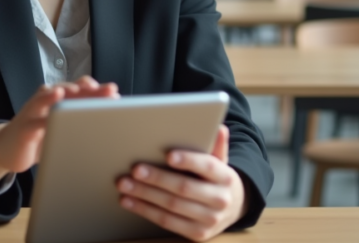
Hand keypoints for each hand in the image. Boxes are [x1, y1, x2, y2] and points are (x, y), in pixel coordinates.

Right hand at [0, 76, 118, 191]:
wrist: (5, 149)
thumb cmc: (38, 137)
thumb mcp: (60, 128)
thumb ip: (77, 122)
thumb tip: (109, 123)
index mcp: (59, 100)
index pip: (80, 90)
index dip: (98, 91)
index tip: (115, 93)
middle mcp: (47, 100)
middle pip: (70, 90)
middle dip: (91, 90)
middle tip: (109, 91)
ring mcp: (34, 111)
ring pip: (50, 97)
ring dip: (65, 93)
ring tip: (79, 90)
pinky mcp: (24, 127)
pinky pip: (35, 120)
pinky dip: (45, 116)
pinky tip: (53, 115)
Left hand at [116, 125, 246, 241]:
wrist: (233, 208)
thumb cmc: (217, 178)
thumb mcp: (221, 161)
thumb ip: (216, 145)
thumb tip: (219, 127)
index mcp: (226, 177)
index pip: (208, 166)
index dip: (189, 161)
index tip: (169, 155)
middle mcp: (220, 200)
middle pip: (184, 188)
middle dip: (157, 178)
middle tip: (135, 169)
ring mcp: (209, 220)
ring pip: (172, 206)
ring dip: (145, 195)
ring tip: (125, 184)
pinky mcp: (197, 234)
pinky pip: (167, 222)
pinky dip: (145, 211)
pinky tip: (130, 201)